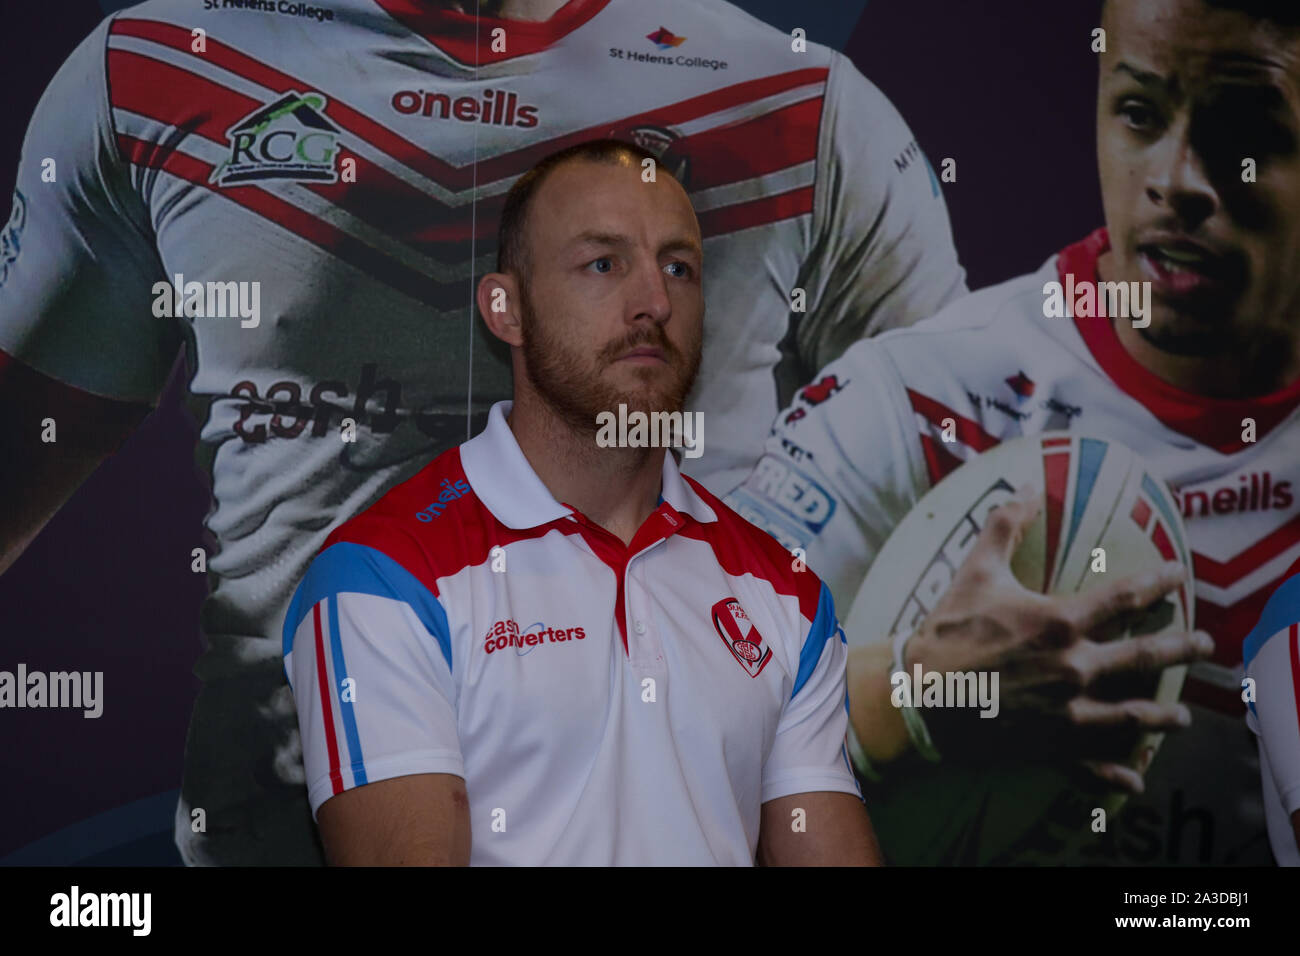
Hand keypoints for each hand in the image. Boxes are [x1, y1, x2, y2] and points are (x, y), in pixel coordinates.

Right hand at [902, 483, 1213, 793]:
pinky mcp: (1049, 744)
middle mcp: (1073, 667)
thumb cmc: (946, 632)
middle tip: (1204, 645)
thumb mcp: (975, 572)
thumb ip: (1004, 526)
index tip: (1180, 575)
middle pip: (1143, 657)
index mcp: (1059, 622)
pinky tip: (1135, 779)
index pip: (1124, 597)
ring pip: (1130, 715)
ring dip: (1161, 716)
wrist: (916, 696)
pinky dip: (1114, 773)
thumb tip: (1025, 486)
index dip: (1157, 583)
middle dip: (1179, 649)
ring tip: (1180, 717)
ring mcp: (1066, 711)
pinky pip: (1090, 764)